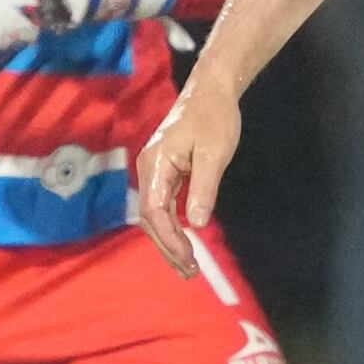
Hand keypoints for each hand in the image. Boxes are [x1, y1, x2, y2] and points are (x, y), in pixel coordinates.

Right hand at [136, 74, 241, 276]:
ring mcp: (155, 171)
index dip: (169, 238)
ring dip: (169, 241)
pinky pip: (163, 206)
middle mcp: (149, 169)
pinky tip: (184, 242)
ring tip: (187, 266)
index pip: (154, 211)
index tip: (188, 257)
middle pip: (150, 218)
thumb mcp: (214, 154)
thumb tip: (197, 223)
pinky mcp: (164, 172)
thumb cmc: (214, 117)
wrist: (211, 91)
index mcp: (156, 163)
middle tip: (189, 272)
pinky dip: (172, 227)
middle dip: (167, 246)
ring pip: (155, 215)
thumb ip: (204, 188)